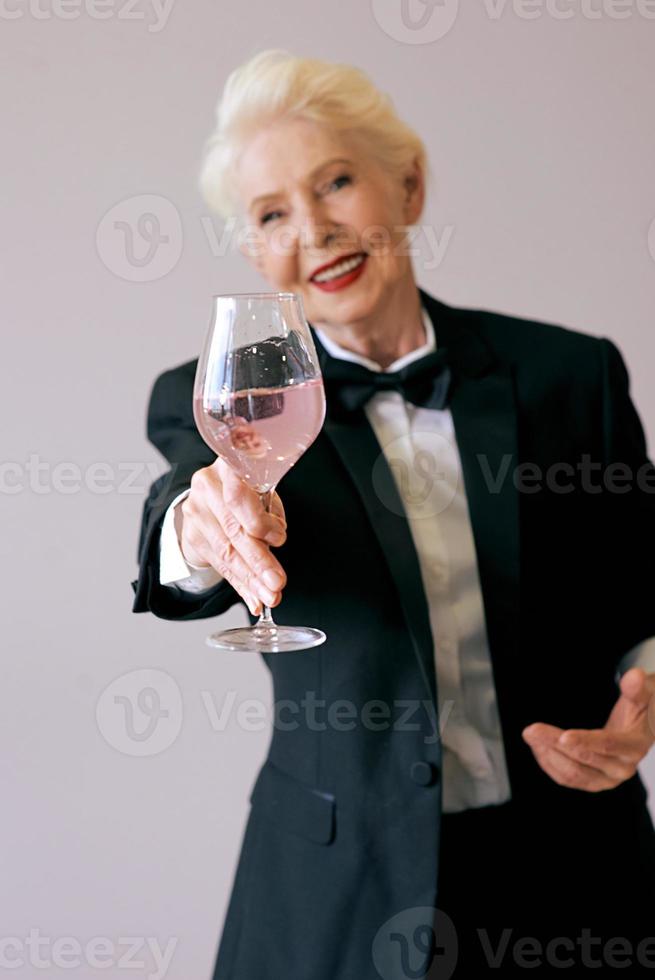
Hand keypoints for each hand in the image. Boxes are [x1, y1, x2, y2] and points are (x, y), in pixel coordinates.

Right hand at [178, 457, 286, 615]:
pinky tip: (254, 598)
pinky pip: (220, 565)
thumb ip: (270, 511)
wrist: (209, 495)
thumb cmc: (246, 490)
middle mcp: (206, 487)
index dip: (258, 521)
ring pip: (226, 552)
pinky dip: (240, 585)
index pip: (238, 496)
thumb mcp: (262, 489)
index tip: (279, 540)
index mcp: (228, 467)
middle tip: (277, 582)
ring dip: (251, 579)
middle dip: (258, 561)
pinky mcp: (192, 536)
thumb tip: (276, 540)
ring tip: (269, 595)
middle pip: (233, 530)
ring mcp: (195, 512)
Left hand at [521, 668, 654, 791]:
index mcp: (634, 746)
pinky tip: (538, 747)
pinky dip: (549, 763)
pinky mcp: (593, 783)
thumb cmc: (639, 712)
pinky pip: (568, 779)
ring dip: (548, 755)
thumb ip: (637, 688)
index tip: (562, 736)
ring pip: (573, 774)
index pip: (607, 745)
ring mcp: (606, 779)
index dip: (584, 741)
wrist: (641, 732)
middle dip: (554, 744)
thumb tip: (634, 676)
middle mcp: (622, 769)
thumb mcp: (642, 696)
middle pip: (583, 759)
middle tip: (531, 730)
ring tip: (531, 736)